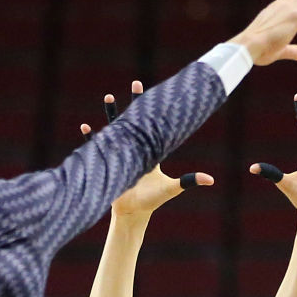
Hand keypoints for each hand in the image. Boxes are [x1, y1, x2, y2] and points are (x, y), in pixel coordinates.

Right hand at [76, 81, 212, 219]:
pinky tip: (86, 127)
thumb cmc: (152, 201)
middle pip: (135, 120)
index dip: (154, 111)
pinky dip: (92, 138)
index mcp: (150, 151)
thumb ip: (188, 181)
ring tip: (108, 97)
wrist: (133, 212)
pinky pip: (98, 146)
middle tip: (136, 83)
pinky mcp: (108, 161)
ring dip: (111, 113)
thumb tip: (210, 179)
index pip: (152, 126)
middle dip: (134, 102)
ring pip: (115, 127)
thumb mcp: (171, 189)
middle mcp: (136, 148)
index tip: (158, 94)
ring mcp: (121, 152)